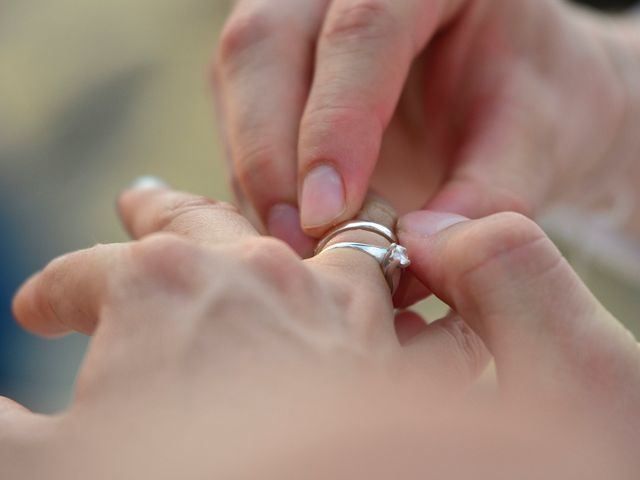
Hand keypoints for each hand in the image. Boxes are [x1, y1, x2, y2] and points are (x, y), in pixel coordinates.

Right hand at [6, 184, 490, 477]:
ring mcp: (321, 296)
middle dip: (158, 211)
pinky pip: (387, 291)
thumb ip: (7, 431)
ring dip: (277, 229)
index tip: (40, 308)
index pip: (81, 275)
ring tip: (262, 224)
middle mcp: (245, 270)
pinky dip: (386, 290)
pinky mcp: (379, 341)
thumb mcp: (51, 466)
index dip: (54, 292)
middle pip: (192, 222)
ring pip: (291, 235)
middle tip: (140, 198)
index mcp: (153, 285)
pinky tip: (386, 294)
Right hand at [214, 0, 631, 249]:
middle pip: (266, 42)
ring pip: (238, 77)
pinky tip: (289, 221)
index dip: (337, 123)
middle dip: (269, 153)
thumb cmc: (528, 101)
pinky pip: (239, 111)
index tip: (329, 215)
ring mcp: (301, 17)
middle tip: (300, 241)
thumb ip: (488, 193)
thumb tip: (418, 252)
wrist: (508, 94)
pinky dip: (256, 175)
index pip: (363, 30)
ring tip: (298, 243)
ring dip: (256, 171)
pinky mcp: (278, 62)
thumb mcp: (533, 141)